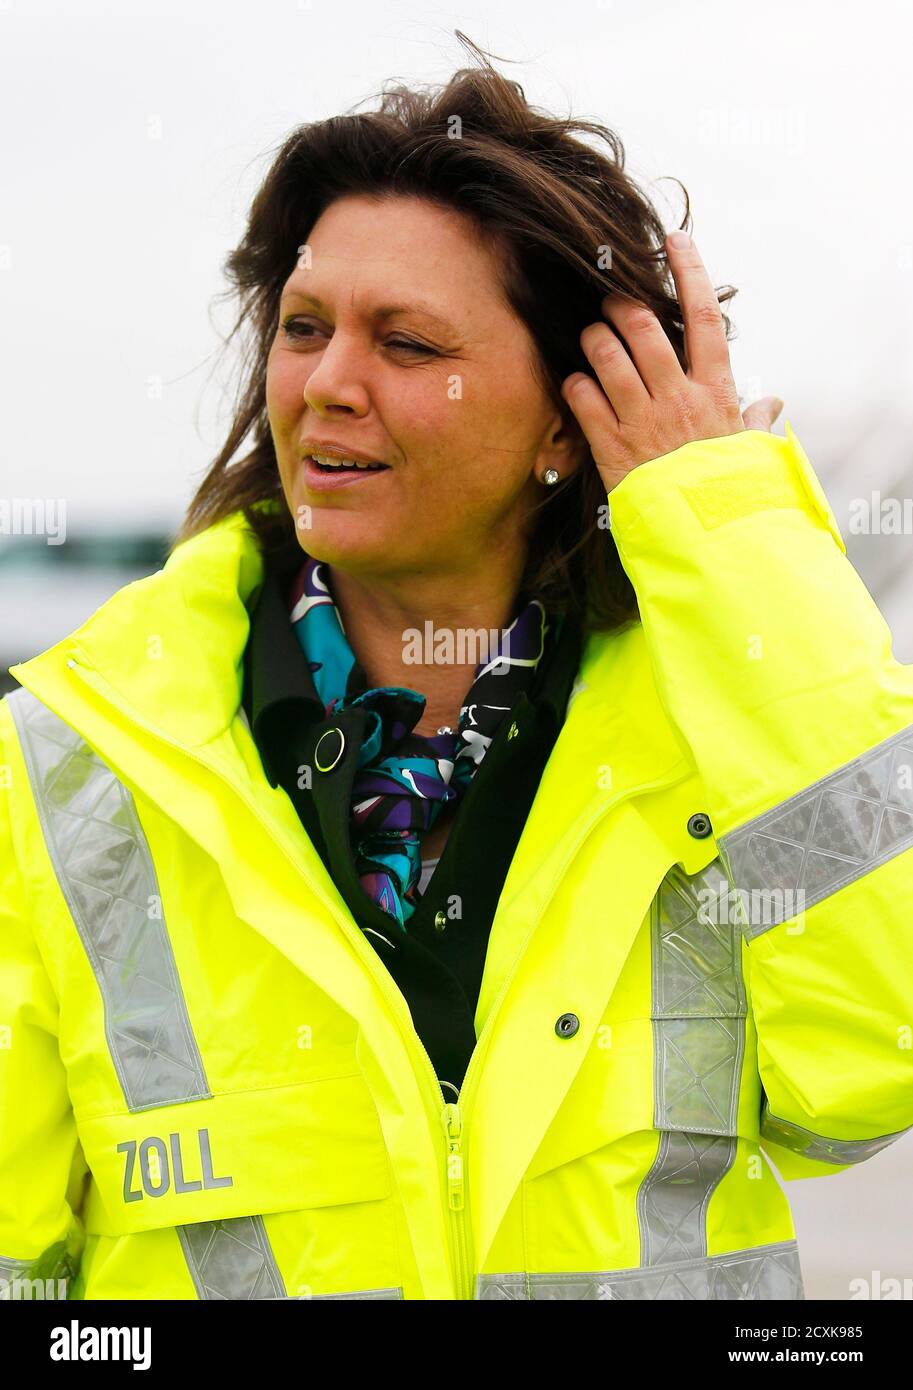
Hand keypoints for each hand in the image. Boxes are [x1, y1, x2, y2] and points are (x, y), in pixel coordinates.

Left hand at [561, 231, 782, 494]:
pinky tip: (576, 383)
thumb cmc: (730, 494)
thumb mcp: (751, 453)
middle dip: (621, 307)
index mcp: (716, 391)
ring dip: (593, 339)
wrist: (706, 541)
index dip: (689, 272)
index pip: (704, 317)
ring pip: (608, 357)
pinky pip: (583, 400)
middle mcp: (678, 398)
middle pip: (643, 329)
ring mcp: (642, 422)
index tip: (675, 240)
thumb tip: (771, 404)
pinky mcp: (612, 448)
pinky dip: (575, 384)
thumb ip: (757, 422)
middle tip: (611, 303)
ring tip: (591, 337)